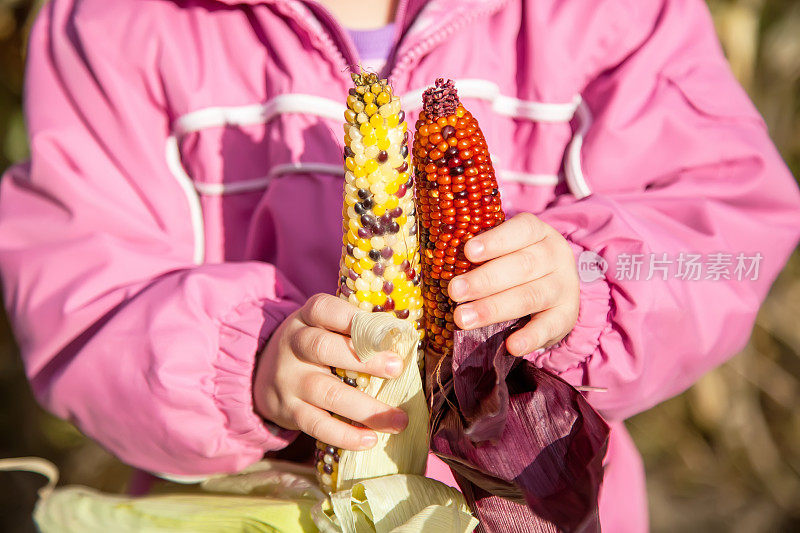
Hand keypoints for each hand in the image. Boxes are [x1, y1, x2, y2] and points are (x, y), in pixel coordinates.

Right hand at [254, 294, 408, 450]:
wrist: (263, 375)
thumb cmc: (315, 348)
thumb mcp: (325, 327)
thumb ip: (356, 330)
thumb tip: (407, 338)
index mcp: (308, 318)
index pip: (324, 310)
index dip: (352, 318)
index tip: (387, 330)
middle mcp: (294, 345)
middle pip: (324, 349)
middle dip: (364, 360)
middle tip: (397, 369)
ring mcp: (290, 379)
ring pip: (326, 392)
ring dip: (365, 408)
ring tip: (398, 420)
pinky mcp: (289, 410)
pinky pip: (317, 425)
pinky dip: (344, 435)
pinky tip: (370, 440)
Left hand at [447, 212, 579, 356]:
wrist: (557, 290)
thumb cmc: (518, 265)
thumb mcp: (508, 250)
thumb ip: (484, 255)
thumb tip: (442, 263)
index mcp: (538, 233)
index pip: (521, 230)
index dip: (495, 240)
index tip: (468, 251)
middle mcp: (555, 256)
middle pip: (522, 266)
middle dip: (484, 280)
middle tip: (454, 292)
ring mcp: (564, 287)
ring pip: (530, 296)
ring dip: (494, 308)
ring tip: (463, 319)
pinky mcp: (566, 316)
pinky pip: (548, 327)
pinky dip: (530, 337)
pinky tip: (511, 346)